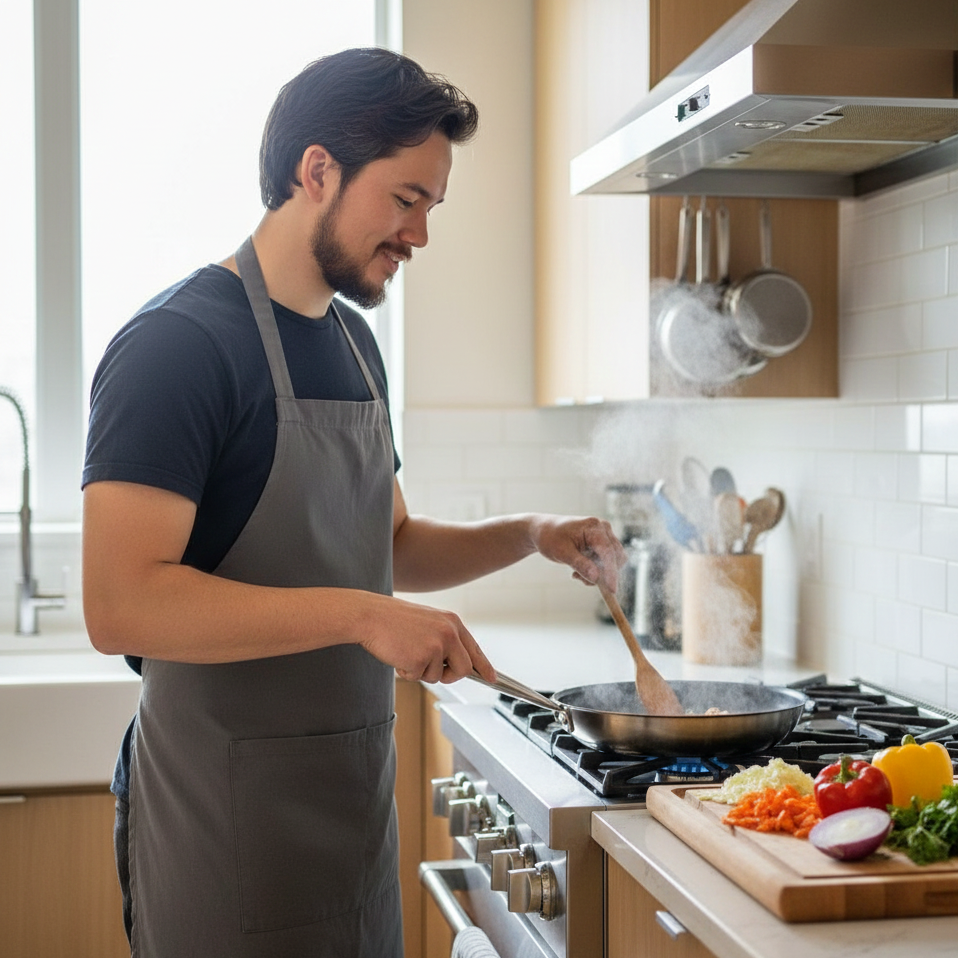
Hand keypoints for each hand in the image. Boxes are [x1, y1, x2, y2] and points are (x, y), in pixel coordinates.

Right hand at [358, 594, 495, 685]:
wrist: (370, 615)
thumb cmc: (395, 620)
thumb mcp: (428, 622)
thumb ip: (444, 639)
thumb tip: (455, 665)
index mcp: (452, 622)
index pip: (474, 649)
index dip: (484, 666)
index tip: (492, 679)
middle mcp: (449, 633)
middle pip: (464, 669)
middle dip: (450, 676)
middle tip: (429, 668)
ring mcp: (436, 646)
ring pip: (438, 676)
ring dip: (421, 671)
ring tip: (406, 651)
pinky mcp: (421, 658)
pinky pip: (418, 677)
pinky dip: (406, 672)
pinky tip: (398, 655)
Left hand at [528, 515, 626, 592]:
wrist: (544, 531)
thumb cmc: (551, 538)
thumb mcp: (561, 552)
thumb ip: (580, 564)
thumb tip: (596, 578)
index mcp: (594, 526)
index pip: (608, 552)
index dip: (611, 572)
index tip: (611, 590)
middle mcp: (603, 529)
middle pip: (616, 557)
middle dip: (603, 574)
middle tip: (578, 578)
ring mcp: (605, 536)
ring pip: (614, 562)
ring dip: (599, 574)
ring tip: (576, 574)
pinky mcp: (603, 544)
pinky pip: (608, 562)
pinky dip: (596, 571)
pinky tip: (578, 571)